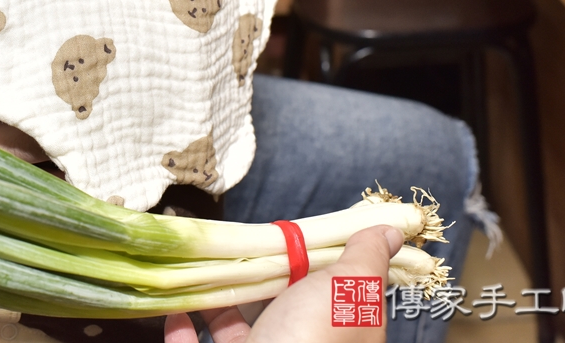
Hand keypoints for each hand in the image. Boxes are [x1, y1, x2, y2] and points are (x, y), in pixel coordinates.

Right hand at [164, 226, 403, 342]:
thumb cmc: (309, 342)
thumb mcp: (349, 289)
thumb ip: (364, 259)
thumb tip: (391, 232)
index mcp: (337, 336)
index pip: (332, 297)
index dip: (317, 265)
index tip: (296, 236)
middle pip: (280, 314)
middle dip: (258, 283)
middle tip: (240, 250)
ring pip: (235, 334)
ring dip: (214, 304)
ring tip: (200, 274)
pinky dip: (181, 332)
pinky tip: (174, 309)